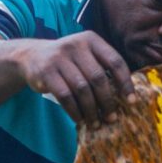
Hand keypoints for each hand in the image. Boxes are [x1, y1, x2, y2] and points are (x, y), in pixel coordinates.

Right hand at [16, 31, 135, 127]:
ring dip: (91, 110)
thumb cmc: (67, 60)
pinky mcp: (46, 72)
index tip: (131, 102)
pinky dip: (74, 111)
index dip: (125, 83)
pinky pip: (65, 96)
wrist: (31, 55)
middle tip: (112, 118)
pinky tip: (79, 119)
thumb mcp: (84, 54)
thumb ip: (102, 66)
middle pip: (98, 78)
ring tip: (95, 122)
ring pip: (81, 89)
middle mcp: (75, 45)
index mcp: (91, 39)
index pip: (115, 61)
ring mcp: (59, 58)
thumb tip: (125, 95)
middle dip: (107, 102)